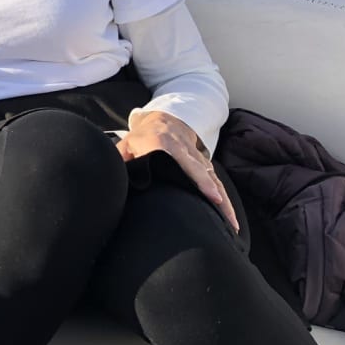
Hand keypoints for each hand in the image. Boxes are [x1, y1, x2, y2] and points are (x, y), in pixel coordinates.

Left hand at [117, 109, 238, 232]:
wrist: (164, 120)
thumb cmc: (141, 137)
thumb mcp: (126, 144)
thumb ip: (121, 160)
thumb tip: (114, 180)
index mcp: (164, 143)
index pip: (181, 160)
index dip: (195, 175)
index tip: (205, 191)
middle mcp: (185, 150)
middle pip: (200, 170)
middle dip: (211, 189)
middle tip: (221, 208)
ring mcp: (197, 157)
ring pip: (213, 179)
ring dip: (223, 201)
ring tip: (231, 224)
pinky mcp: (204, 166)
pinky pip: (216, 183)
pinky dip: (224, 199)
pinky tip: (229, 219)